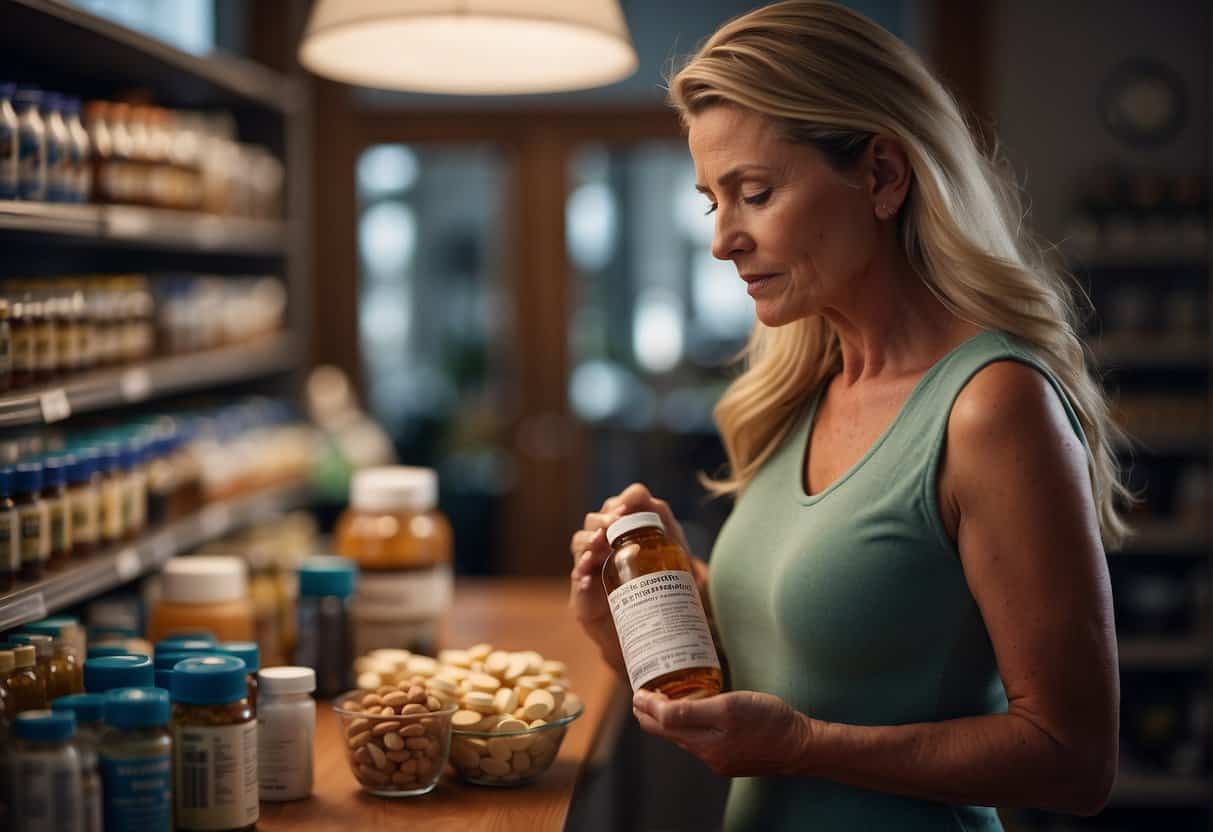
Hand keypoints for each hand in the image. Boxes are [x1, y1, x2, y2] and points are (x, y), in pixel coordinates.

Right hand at [568, 483, 702, 673]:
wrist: (656, 632)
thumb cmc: (662, 587)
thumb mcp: (673, 556)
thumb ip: (666, 528)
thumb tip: (653, 501)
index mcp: (623, 532)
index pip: (615, 508)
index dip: (619, 503)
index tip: (628, 507)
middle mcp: (603, 547)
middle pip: (592, 522)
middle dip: (601, 520)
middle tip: (614, 525)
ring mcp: (590, 571)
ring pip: (579, 545)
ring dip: (587, 541)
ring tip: (599, 545)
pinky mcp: (584, 598)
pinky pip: (577, 584)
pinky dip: (580, 577)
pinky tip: (587, 578)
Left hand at [632, 689, 811, 777]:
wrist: (801, 745)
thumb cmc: (768, 721)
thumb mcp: (727, 707)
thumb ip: (690, 712)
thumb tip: (658, 711)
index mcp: (703, 743)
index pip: (662, 725)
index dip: (647, 707)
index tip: (638, 691)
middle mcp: (707, 755)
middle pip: (670, 734)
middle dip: (653, 715)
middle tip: (642, 696)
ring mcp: (719, 759)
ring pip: (685, 738)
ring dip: (670, 721)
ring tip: (662, 702)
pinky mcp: (731, 758)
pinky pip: (701, 741)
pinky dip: (690, 727)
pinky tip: (693, 715)